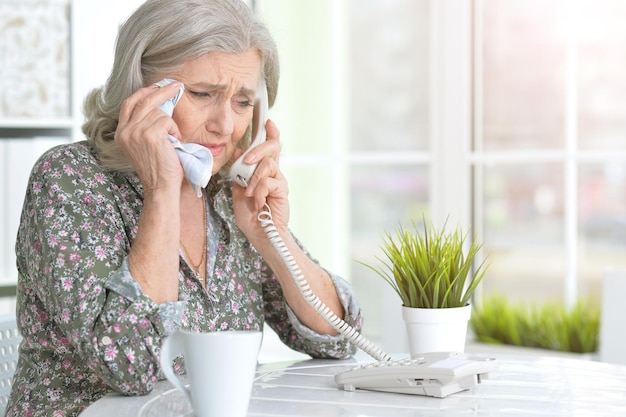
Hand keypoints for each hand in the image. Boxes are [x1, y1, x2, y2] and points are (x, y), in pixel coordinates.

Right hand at [114, 82, 184, 191]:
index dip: (143, 93)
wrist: (161, 186)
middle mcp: (125, 131)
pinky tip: (174, 144)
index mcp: (120, 133)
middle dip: (162, 91)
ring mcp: (136, 132)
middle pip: (144, 100)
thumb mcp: (144, 144)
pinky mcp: (150, 134)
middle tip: (177, 85)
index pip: (129, 104)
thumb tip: (158, 103)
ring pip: (159, 113)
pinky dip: (175, 131)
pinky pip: (168, 121)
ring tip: (172, 141)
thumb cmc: (158, 168)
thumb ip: (143, 126)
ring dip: (171, 125)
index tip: (156, 86)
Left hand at [232, 119, 288, 236]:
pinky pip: (268, 182)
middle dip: (258, 149)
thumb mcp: (238, 190)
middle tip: (247, 159)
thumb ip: (239, 172)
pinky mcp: (282, 191)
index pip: (269, 148)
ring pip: (268, 164)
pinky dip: (258, 192)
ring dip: (254, 178)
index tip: (268, 122)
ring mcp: (279, 181)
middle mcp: (273, 173)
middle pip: (272, 148)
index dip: (271, 134)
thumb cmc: (250, 215)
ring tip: (249, 193)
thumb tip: (238, 152)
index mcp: (262, 171)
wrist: (260, 235)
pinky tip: (257, 203)